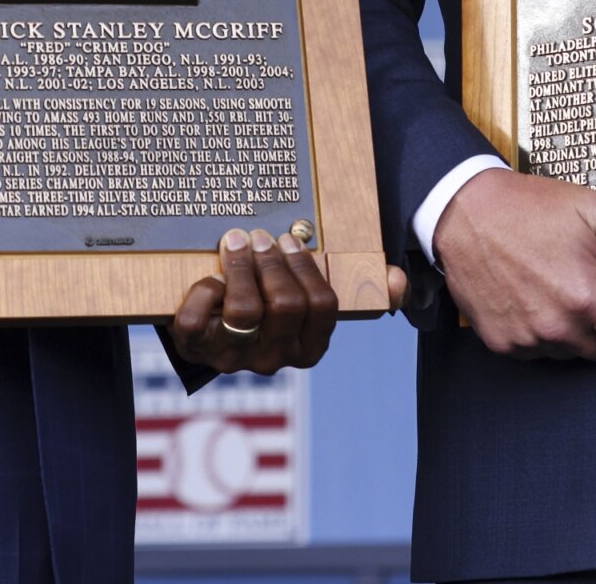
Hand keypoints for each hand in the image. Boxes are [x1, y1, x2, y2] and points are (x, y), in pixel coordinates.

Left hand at [167, 230, 393, 373]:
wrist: (211, 334)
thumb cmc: (268, 306)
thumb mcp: (307, 301)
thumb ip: (359, 288)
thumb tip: (399, 280)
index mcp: (308, 347)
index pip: (322, 308)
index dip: (306, 269)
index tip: (290, 239)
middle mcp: (274, 358)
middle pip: (284, 306)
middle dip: (273, 263)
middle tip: (260, 236)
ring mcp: (234, 357)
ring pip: (244, 311)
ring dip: (240, 268)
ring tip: (235, 242)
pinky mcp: (197, 350)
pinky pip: (196, 321)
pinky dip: (200, 291)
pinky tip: (207, 278)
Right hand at [430, 167, 595, 360]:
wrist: (464, 210)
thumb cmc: (526, 207)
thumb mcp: (590, 211)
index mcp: (586, 298)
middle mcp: (557, 326)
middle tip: (590, 293)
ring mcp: (526, 338)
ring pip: (568, 353)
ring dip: (570, 332)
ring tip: (556, 290)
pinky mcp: (501, 342)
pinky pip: (534, 351)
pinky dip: (537, 333)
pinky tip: (530, 298)